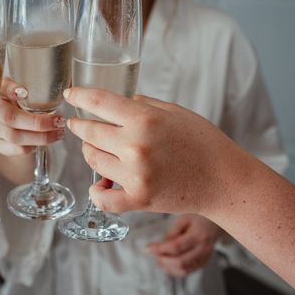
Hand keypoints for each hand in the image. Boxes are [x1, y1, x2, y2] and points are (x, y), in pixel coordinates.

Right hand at [0, 77, 64, 155]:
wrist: (3, 112)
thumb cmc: (13, 96)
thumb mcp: (17, 83)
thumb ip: (22, 84)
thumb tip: (25, 90)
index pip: (2, 89)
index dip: (12, 90)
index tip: (25, 93)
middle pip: (11, 119)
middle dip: (39, 123)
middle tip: (59, 121)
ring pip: (15, 138)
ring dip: (41, 138)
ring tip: (58, 133)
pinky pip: (16, 149)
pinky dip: (33, 146)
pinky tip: (45, 139)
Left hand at [64, 88, 255, 216]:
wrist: (225, 180)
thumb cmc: (204, 142)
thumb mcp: (175, 112)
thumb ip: (144, 104)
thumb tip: (121, 100)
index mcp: (145, 119)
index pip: (98, 102)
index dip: (79, 96)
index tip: (70, 95)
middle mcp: (135, 145)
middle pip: (89, 132)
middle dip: (80, 126)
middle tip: (78, 124)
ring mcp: (135, 174)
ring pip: (93, 160)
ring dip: (91, 153)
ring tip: (98, 150)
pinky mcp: (139, 199)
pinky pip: (103, 198)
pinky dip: (97, 192)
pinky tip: (99, 184)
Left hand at [147, 214, 221, 276]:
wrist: (216, 224)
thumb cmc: (197, 219)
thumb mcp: (183, 219)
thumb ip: (172, 233)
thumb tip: (160, 248)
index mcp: (198, 235)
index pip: (176, 246)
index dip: (160, 249)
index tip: (147, 248)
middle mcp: (204, 249)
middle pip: (180, 262)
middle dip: (163, 260)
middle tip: (154, 254)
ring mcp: (205, 258)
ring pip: (184, 270)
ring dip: (167, 267)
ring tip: (159, 258)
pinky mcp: (203, 264)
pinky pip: (187, 271)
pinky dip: (174, 270)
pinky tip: (166, 263)